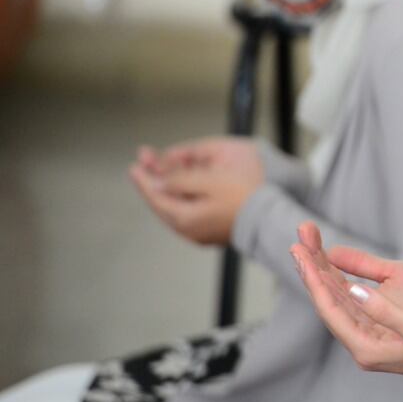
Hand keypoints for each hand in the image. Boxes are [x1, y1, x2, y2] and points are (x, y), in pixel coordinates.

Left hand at [129, 139, 263, 245]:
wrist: (268, 218)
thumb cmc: (243, 196)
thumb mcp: (208, 181)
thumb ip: (179, 182)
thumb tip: (158, 184)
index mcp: (184, 218)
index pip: (155, 197)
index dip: (144, 180)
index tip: (134, 166)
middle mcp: (188, 230)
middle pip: (162, 204)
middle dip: (153, 184)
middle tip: (144, 167)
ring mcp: (199, 235)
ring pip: (175, 210)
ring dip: (168, 192)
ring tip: (163, 175)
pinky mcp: (210, 234)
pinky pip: (188, 215)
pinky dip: (181, 200)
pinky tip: (183, 191)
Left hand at [291, 222, 402, 377]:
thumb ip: (383, 310)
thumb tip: (352, 289)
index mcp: (366, 346)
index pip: (331, 308)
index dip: (315, 279)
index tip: (302, 253)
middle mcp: (362, 337)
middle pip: (329, 298)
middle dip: (313, 266)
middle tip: (301, 234)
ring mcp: (370, 325)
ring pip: (337, 293)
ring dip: (322, 265)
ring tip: (309, 237)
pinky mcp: (381, 313)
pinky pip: (352, 292)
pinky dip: (338, 272)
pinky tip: (327, 256)